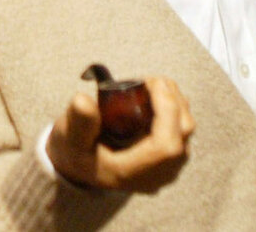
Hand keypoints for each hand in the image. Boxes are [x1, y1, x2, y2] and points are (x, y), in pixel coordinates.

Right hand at [46, 77, 194, 192]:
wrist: (79, 169)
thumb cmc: (75, 151)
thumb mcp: (69, 137)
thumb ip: (78, 121)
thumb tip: (83, 99)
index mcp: (131, 172)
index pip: (166, 145)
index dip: (167, 110)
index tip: (151, 83)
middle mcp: (155, 175)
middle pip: (182, 134)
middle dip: (173, 100)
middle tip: (150, 80)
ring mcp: (165, 170)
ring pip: (186, 132)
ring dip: (175, 103)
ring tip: (152, 86)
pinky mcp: (168, 161)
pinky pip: (182, 133)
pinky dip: (174, 112)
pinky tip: (156, 99)